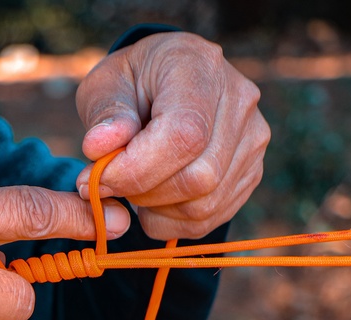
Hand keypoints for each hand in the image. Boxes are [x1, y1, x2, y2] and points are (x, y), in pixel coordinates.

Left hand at [75, 32, 269, 239]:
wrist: (163, 82)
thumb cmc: (130, 83)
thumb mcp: (105, 85)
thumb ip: (104, 114)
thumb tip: (99, 148)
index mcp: (199, 67)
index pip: (183, 134)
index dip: (137, 169)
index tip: (97, 179)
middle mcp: (239, 101)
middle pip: (199, 177)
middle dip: (143, 193)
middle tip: (110, 183)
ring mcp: (253, 139)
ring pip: (205, 205)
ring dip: (156, 209)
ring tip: (132, 185)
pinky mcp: (251, 171)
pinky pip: (211, 217)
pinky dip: (171, 221)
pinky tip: (153, 198)